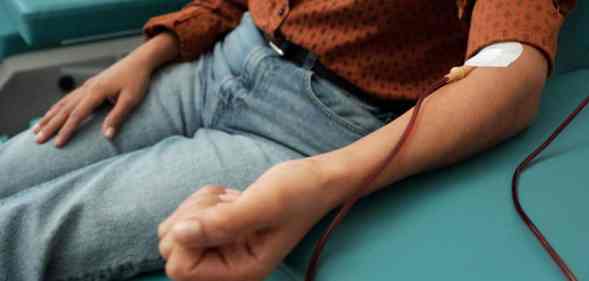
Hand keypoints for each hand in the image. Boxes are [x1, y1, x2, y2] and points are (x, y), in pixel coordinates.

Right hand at [33, 32, 178, 147]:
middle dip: (50, 126)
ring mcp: (87, 85)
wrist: (139, 61)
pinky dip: (57, 107)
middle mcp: (87, 88)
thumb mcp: (131, 99)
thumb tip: (106, 136)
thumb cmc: (138, 80)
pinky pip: (69, 98)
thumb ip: (118, 117)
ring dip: (49, 117)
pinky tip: (52, 113)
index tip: (56, 144)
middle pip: (64, 110)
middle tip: (37, 140)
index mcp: (96, 92)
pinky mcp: (90, 85)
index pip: (77, 115)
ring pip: (63, 103)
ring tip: (37, 129)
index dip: (66, 131)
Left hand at [159, 160, 330, 280]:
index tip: (219, 213)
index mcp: (240, 273)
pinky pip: (188, 216)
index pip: (179, 267)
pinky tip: (233, 197)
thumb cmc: (299, 192)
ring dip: (200, 205)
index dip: (189, 236)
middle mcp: (228, 267)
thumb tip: (179, 234)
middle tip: (228, 204)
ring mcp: (223, 251)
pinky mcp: (221, 233)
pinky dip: (205, 200)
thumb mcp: (264, 204)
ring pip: (177, 229)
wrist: (317, 179)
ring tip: (234, 199)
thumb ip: (223, 222)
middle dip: (193, 216)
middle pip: (172, 248)